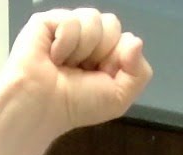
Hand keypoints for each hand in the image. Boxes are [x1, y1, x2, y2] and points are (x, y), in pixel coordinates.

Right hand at [0, 9, 152, 154]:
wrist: (42, 107)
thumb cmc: (77, 105)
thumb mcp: (119, 97)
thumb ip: (140, 72)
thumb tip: (135, 41)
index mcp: (105, 54)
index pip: (127, 38)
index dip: (119, 59)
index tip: (101, 77)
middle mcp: (88, 38)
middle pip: (112, 24)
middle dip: (102, 52)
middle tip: (82, 71)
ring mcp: (67, 27)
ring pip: (94, 18)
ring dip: (83, 49)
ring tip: (65, 64)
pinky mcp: (47, 21)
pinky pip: (71, 20)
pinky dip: (65, 44)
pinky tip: (53, 57)